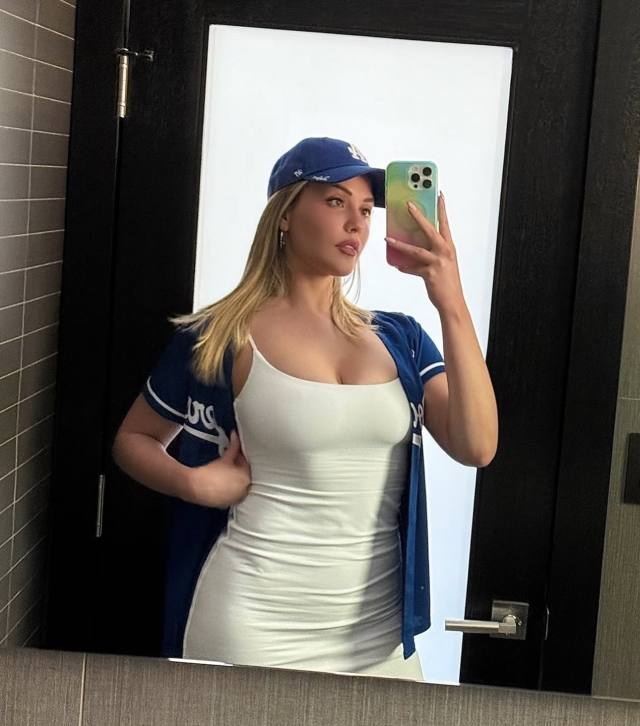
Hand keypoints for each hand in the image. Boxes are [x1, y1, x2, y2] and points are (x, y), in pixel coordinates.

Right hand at [185, 430, 251, 506]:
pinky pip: (232, 494)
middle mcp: (244, 490)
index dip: (240, 457)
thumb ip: (234, 446)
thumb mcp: (225, 458)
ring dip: (235, 479)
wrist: (195, 487)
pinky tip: (222, 483)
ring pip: (239, 486)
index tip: (235, 453)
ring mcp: (236, 498)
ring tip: (225, 472)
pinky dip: (230, 488)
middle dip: (239, 468)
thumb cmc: (211, 473)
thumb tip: (235, 435)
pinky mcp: (227, 504)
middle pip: (244, 475)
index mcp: (246, 478)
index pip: (246, 464)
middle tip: (230, 462)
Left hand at [385, 193, 464, 313]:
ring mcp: (438, 262)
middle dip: (418, 216)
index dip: (442, 208)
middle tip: (408, 204)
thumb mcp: (444, 263)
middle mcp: (445, 252)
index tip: (439, 194)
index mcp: (449, 247)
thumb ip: (433, 252)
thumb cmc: (447, 282)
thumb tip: (415, 246)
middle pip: (430, 230)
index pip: (445, 223)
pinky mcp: (430, 274)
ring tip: (388, 239)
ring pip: (416, 250)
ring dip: (400, 244)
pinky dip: (404, 267)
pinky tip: (397, 265)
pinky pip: (412, 268)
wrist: (453, 302)